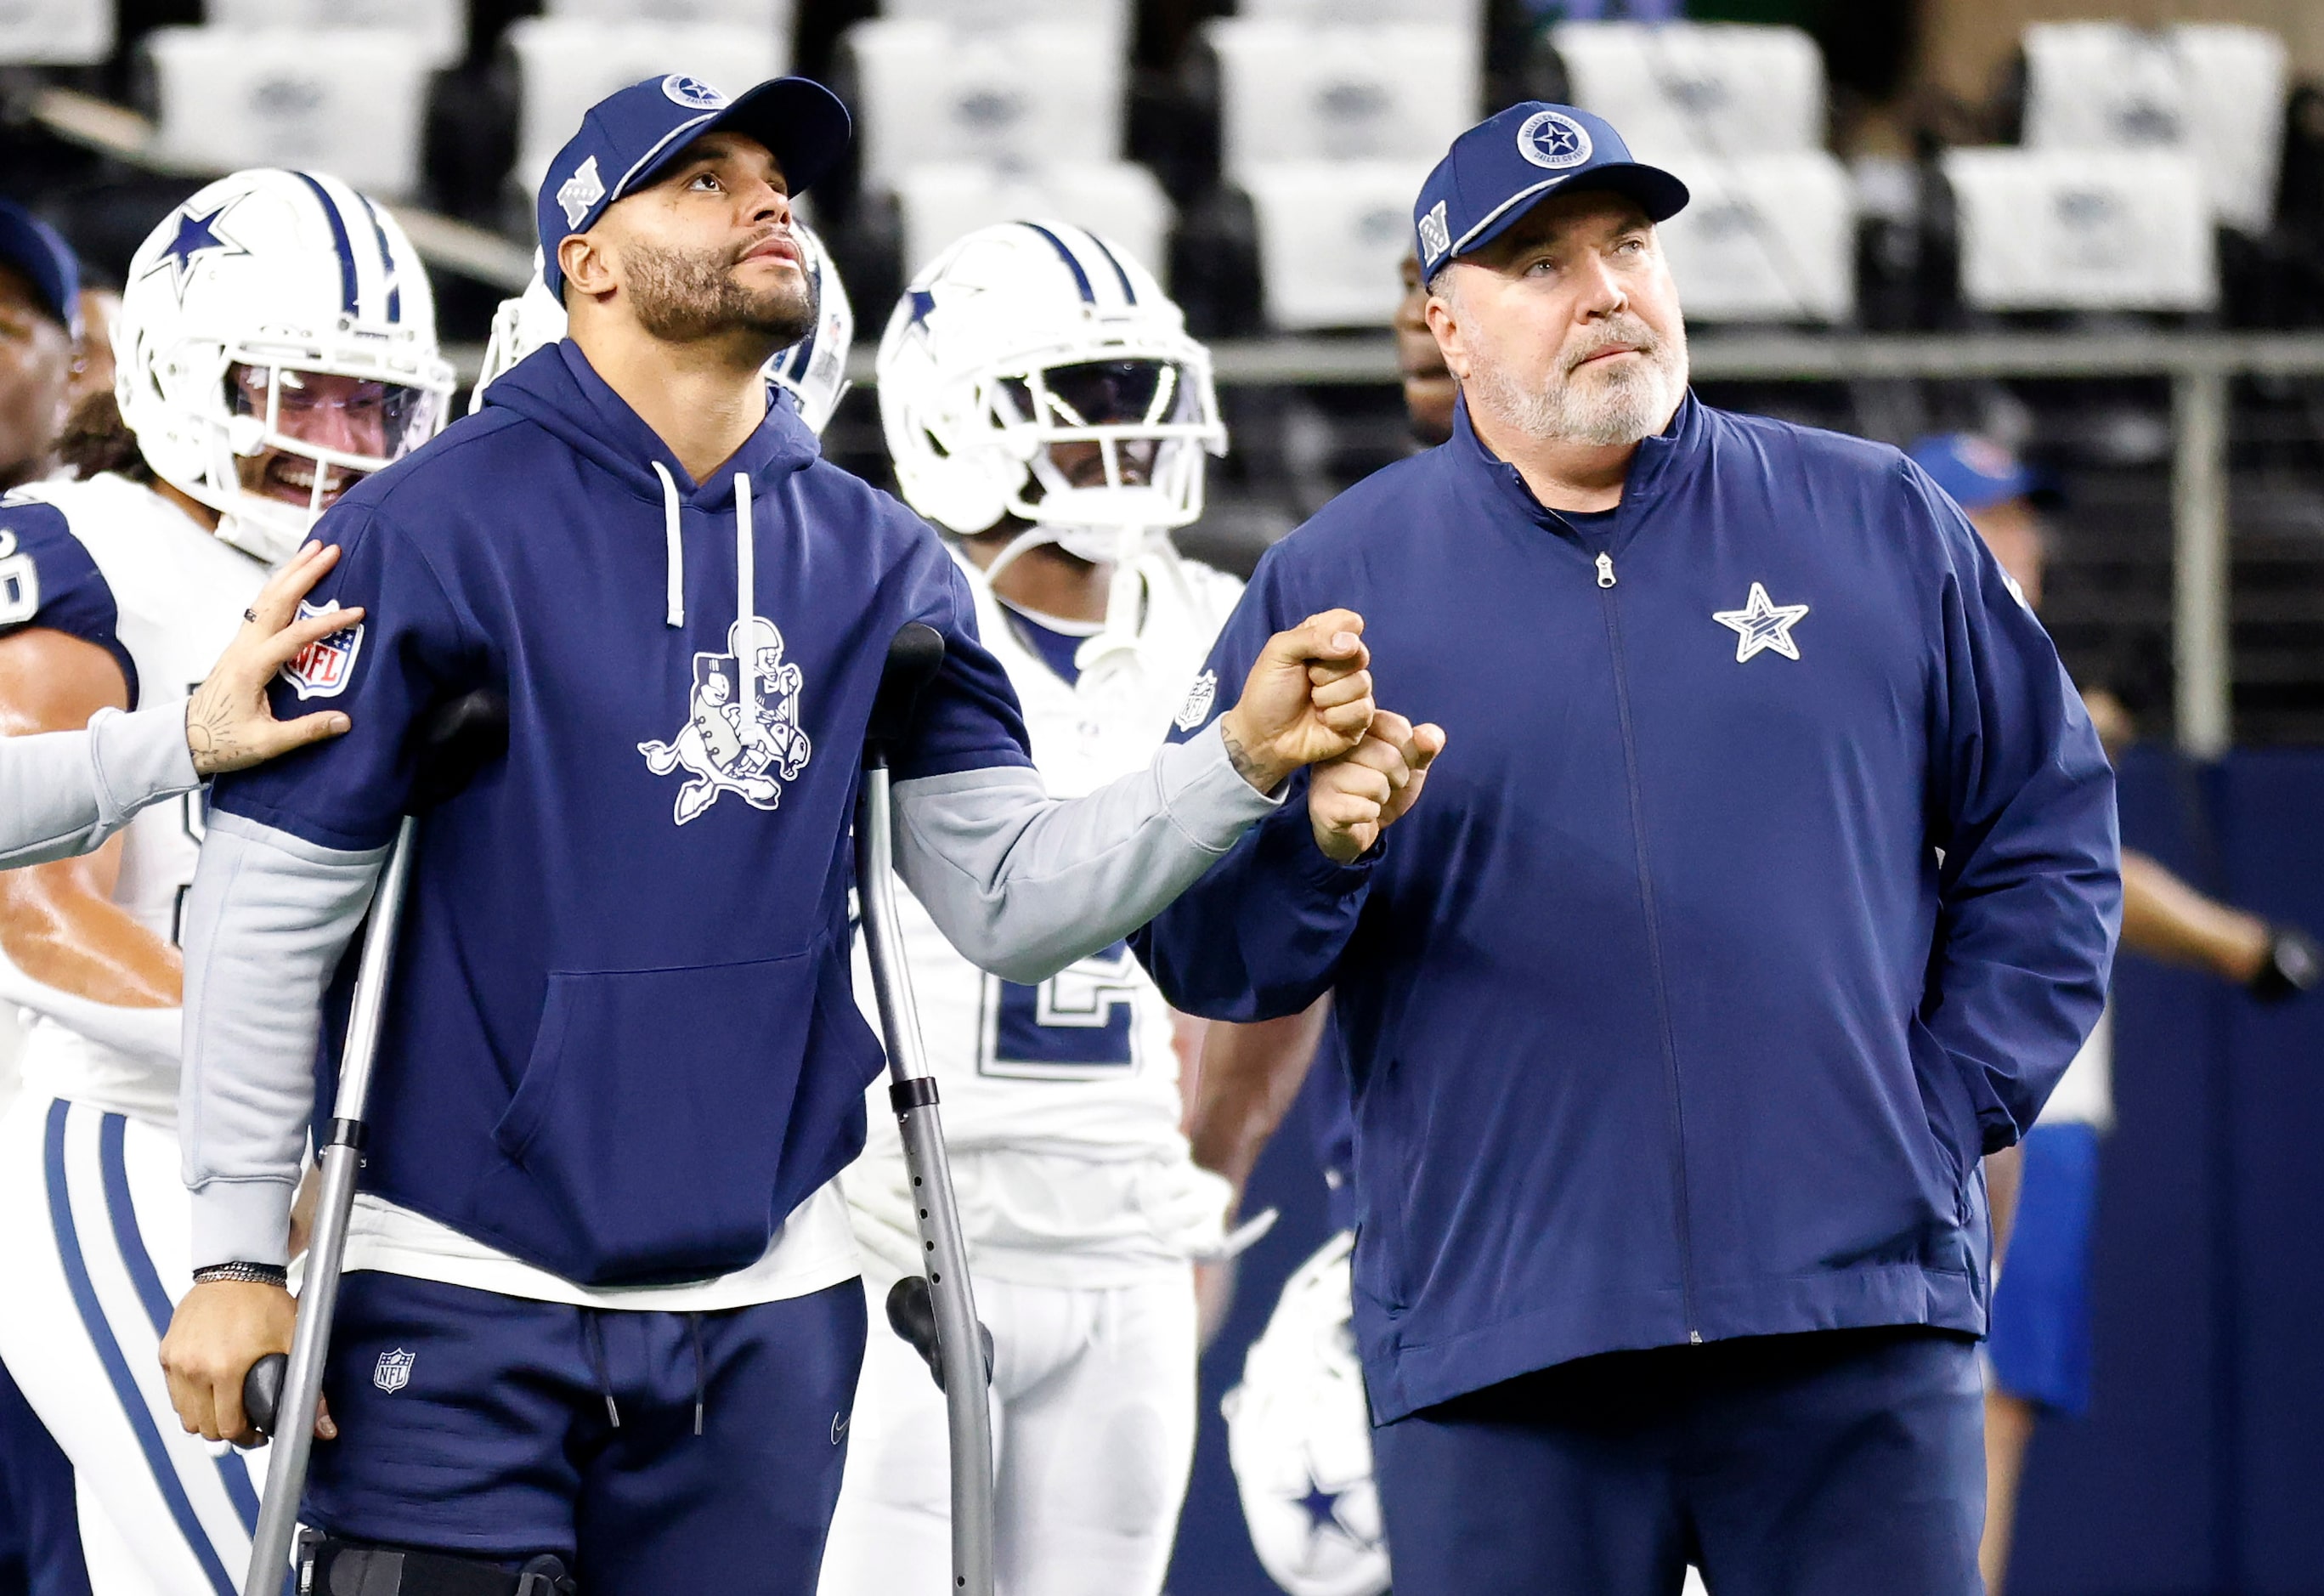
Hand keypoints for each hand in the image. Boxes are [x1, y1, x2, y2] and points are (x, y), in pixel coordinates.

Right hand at [159, 1280, 332, 1444]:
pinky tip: (210, 1390)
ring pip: (184, 1415)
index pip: (228, 1427)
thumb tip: (324, 1428)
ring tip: (226, 1408)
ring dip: (205, 1418)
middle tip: (244, 1421)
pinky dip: (189, 1399)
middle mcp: (195, 1367)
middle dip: (226, 1430)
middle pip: (203, 1427)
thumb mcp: (294, 1343)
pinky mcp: (167, 1353)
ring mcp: (177, 1361)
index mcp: (225, 1369)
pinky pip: (174, 1393)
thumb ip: (308, 1389)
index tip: (257, 1433)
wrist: (237, 1271)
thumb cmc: (264, 1302)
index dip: (247, 1436)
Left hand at [184, 542, 362, 775]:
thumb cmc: (223, 742)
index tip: (357, 613)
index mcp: (252, 667)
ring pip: (267, 597)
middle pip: (277, 600)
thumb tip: (345, 721)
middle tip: (332, 551)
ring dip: (291, 572)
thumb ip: (306, 731)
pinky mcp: (242, 645)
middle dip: (305, 573)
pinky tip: (292, 578)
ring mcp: (241, 642)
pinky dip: (280, 586)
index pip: (296, 636)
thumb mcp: (266, 743)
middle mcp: (245, 647)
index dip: (327, 623)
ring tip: (314, 550)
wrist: (185, 739)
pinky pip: (262, 607)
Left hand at [1217, 609, 1374, 794]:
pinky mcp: (1359, 720)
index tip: (1310, 652)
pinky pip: (1362, 710)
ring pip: (1361, 683)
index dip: (1334, 635)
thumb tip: (1350, 642)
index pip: (1349, 622)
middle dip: (1325, 671)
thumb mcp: (1279, 652)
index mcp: (1325, 640)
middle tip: (1306, 681)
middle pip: (1359, 653)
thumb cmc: (1267, 693)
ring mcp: (1353, 692)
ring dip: (1327, 697)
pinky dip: (1335, 717)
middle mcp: (1344, 663)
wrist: (1262, 737)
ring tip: (1311, 704)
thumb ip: (1312, 636)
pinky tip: (1321, 721)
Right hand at [1308, 710, 1445, 862]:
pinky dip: (1371, 814)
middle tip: (1383, 785)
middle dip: (1398, 778)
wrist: (1353, 829)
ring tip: (1369, 798)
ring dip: (1382, 798)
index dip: (1410, 751)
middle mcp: (1335, 747)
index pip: (1397, 726)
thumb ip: (1424, 746)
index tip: (1398, 763)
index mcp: (1356, 729)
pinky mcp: (1323, 805)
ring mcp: (1325, 776)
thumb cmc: (1378, 790)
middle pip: (1389, 757)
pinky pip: (1366, 808)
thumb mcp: (1409, 765)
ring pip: (1377, 783)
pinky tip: (1359, 813)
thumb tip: (1431, 737)